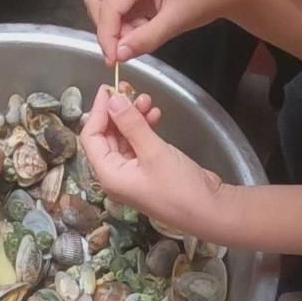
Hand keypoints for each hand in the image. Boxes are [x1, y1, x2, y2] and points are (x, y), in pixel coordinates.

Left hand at [79, 86, 216, 236]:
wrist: (209, 210)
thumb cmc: (179, 187)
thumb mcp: (154, 152)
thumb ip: (131, 124)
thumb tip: (113, 100)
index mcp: (109, 174)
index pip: (91, 137)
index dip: (98, 112)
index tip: (107, 89)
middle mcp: (117, 175)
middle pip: (107, 137)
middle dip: (118, 112)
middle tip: (131, 91)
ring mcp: (133, 174)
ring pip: (124, 138)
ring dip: (134, 118)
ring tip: (148, 100)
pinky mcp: (149, 170)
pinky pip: (139, 145)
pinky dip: (145, 129)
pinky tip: (156, 116)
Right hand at [84, 0, 248, 64]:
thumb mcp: (177, 21)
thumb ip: (146, 38)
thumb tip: (119, 55)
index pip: (109, 6)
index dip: (107, 35)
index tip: (113, 61)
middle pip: (96, 1)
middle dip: (108, 28)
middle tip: (129, 46)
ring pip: (101, 4)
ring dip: (115, 26)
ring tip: (142, 34)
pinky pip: (114, 7)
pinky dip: (123, 23)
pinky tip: (143, 27)